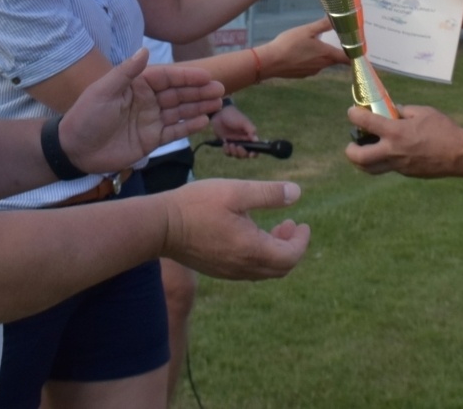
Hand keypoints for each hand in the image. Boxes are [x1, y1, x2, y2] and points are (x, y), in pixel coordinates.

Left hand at [60, 51, 224, 172]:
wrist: (74, 150)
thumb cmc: (86, 116)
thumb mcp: (103, 91)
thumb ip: (126, 72)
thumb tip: (145, 49)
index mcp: (137, 85)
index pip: (167, 77)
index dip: (187, 76)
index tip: (207, 76)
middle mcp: (147, 101)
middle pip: (178, 93)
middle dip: (199, 91)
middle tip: (220, 90)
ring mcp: (151, 120)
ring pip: (180, 111)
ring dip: (198, 107)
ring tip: (218, 104)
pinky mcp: (151, 140)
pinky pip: (174, 131)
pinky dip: (189, 127)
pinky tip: (204, 122)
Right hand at [161, 178, 310, 279]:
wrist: (160, 226)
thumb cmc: (197, 205)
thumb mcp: (236, 192)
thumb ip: (268, 193)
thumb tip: (297, 193)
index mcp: (252, 250)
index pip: (291, 256)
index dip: (302, 241)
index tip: (302, 223)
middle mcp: (243, 267)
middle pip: (280, 268)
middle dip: (291, 247)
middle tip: (290, 224)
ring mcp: (228, 271)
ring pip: (264, 270)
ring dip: (276, 251)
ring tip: (273, 227)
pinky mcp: (216, 269)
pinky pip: (248, 269)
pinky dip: (259, 255)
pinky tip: (249, 232)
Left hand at [211, 104, 259, 157]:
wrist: (219, 113)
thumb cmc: (233, 115)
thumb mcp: (243, 121)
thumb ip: (251, 130)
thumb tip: (256, 140)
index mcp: (250, 136)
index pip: (255, 148)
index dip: (254, 153)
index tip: (250, 154)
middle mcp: (243, 141)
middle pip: (245, 154)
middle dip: (241, 153)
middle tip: (237, 146)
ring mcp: (235, 143)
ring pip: (236, 155)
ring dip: (233, 152)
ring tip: (229, 144)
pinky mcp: (227, 144)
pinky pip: (228, 153)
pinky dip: (226, 150)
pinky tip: (224, 143)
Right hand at [256, 18, 348, 79]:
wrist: (271, 62)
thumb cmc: (290, 44)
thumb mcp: (307, 30)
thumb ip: (322, 25)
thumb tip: (336, 18)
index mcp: (327, 55)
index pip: (347, 58)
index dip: (354, 54)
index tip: (358, 48)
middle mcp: (322, 66)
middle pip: (335, 59)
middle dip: (337, 51)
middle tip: (336, 40)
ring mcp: (312, 72)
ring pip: (322, 63)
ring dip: (322, 55)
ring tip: (315, 45)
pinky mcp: (302, 75)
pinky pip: (312, 66)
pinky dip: (311, 60)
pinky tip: (302, 53)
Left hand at [345, 104, 462, 178]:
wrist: (459, 154)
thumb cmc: (443, 130)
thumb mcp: (423, 112)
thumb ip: (404, 111)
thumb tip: (393, 111)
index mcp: (395, 132)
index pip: (365, 123)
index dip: (354, 115)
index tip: (352, 112)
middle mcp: (393, 151)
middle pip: (359, 157)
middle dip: (350, 150)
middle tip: (352, 143)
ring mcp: (399, 165)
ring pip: (371, 169)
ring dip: (362, 161)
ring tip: (365, 151)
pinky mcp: (406, 173)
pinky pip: (389, 168)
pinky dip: (384, 161)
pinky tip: (391, 152)